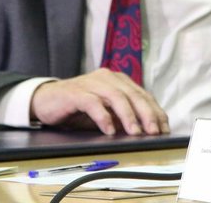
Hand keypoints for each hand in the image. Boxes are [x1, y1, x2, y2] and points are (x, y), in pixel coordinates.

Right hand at [30, 68, 168, 135]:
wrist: (45, 100)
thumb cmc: (78, 108)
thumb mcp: (105, 113)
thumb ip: (122, 117)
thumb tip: (144, 132)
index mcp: (118, 81)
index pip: (142, 95)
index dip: (155, 111)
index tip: (164, 128)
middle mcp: (108, 78)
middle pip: (133, 94)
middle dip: (146, 114)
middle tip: (154, 131)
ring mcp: (92, 83)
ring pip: (116, 97)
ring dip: (128, 116)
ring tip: (135, 132)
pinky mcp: (76, 92)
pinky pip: (93, 103)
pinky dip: (103, 117)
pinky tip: (109, 130)